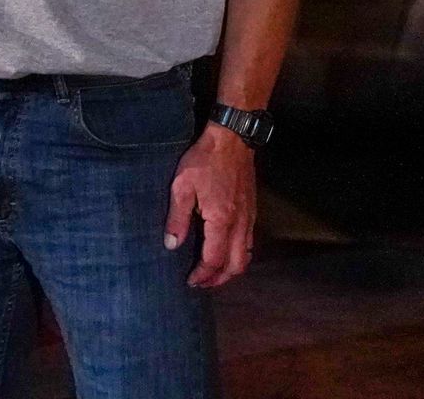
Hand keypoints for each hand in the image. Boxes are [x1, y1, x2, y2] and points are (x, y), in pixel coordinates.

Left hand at [165, 123, 257, 288]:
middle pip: (237, 265)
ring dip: (231, 269)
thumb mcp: (182, 187)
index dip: (203, 274)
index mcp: (222, 220)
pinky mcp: (251, 210)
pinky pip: (249, 242)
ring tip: (213, 273)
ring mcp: (249, 218)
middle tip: (202, 283)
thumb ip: (177, 218)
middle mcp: (240, 224)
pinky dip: (238, 255)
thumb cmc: (204, 161)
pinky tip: (225, 251)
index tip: (190, 281)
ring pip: (246, 255)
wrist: (231, 140)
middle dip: (220, 279)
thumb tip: (171, 245)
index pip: (215, 259)